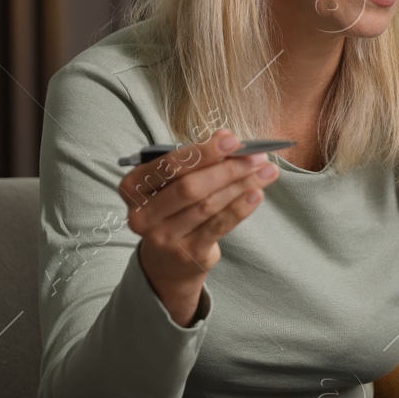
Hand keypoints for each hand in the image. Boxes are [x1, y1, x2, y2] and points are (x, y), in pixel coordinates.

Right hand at [119, 128, 279, 325]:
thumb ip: (196, 161)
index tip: (233, 139)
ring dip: (241, 185)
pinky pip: (219, 226)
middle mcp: (142, 214)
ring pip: (208, 205)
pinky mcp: (187, 254)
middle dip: (227, 169)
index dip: (203, 151)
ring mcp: (164, 237)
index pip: (169, 165)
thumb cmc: (172, 209)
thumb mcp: (174, 183)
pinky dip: (240, 207)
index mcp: (133, 187)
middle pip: (190, 187)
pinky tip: (257, 193)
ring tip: (265, 171)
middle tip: (256, 156)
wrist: (167, 260)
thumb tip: (225, 137)